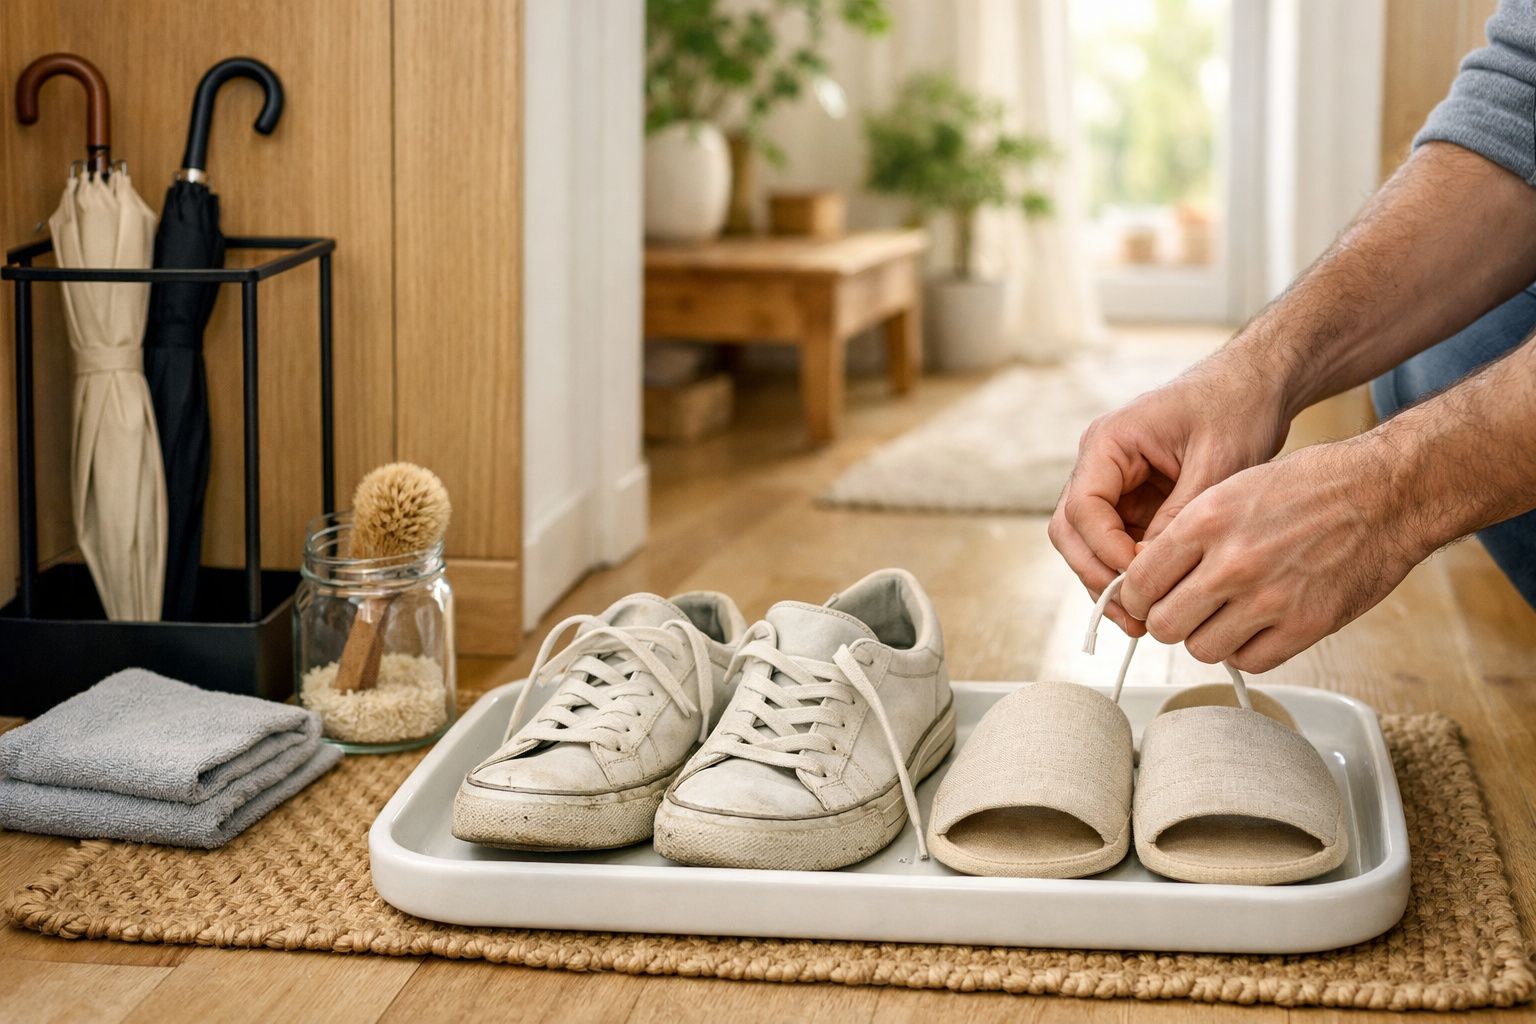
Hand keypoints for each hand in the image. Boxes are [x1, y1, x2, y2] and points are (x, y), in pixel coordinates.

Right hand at [1049, 355, 1290, 635]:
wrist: (1255, 386)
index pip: (1082, 508)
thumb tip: (1150, 569)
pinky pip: (1116, 545)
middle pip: (1071, 532)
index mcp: (1108, 443)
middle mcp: (1099, 465)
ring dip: (1108, 581)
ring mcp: (1113, 485)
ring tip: (1144, 619)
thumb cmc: (1236, 409)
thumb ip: (1180, 517)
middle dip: (1097, 576)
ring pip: (1087, 545)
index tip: (1144, 578)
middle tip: (1134, 615)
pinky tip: (1157, 598)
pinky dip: (1129, 574)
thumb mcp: (1216, 464)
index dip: (1106, 551)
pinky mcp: (1132, 502)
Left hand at [1116, 438, 1424, 670]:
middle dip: (1168, 620)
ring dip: (1207, 636)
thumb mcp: (1231, 488)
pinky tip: (1257, 625)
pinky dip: (1247, 649)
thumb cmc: (1308, 486)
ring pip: (1201, 649)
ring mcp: (1269, 599)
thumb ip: (1186, 535)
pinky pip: (1249, 661)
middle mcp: (1232, 563)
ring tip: (1225, 614)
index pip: (1138, 583)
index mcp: (1205, 521)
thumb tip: (1147, 578)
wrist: (1385, 493)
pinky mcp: (1305, 626)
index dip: (1137, 596)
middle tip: (1184, 609)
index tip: (1146, 598)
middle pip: (1164, 624)